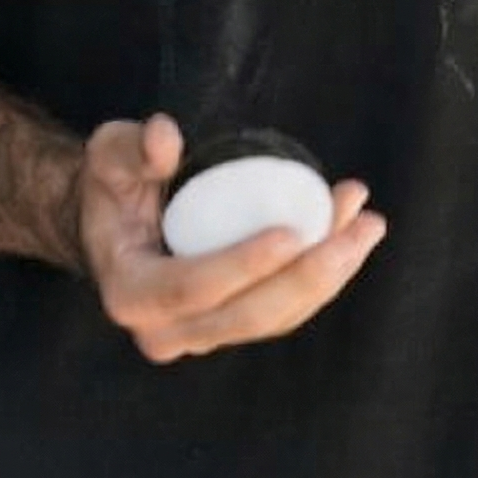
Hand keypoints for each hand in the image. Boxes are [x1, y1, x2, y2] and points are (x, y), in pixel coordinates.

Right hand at [76, 112, 385, 363]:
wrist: (112, 224)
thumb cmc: (113, 184)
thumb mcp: (110, 153)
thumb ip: (134, 146)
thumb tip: (166, 140)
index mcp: (130, 292)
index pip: (191, 287)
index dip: (243, 266)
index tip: (293, 232)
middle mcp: (164, 330)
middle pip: (247, 316)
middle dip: (310, 276)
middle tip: (359, 227)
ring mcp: (201, 336)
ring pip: (274, 319)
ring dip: (329, 277)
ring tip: (367, 225)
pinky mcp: (231, 327)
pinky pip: (282, 312)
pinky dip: (321, 278)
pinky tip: (351, 236)